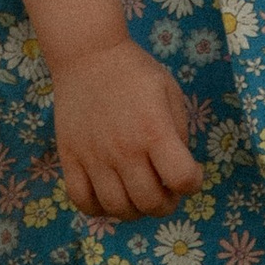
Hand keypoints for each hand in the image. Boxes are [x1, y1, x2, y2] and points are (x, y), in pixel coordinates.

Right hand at [51, 38, 201, 218]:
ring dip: (136, 210)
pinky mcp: (70, 158)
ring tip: (139, 194)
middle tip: (166, 190)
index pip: (182, 179)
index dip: (193, 183)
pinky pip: (82, 201)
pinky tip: (110, 195)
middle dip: (167, 204)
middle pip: (150, 203)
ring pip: (117, 208)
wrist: (88, 54)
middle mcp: (124, 148)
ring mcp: (94, 156)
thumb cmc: (135, 72)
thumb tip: (179, 172)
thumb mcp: (170, 93)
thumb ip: (179, 134)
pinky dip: (99, 209)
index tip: (190, 173)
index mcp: (154, 130)